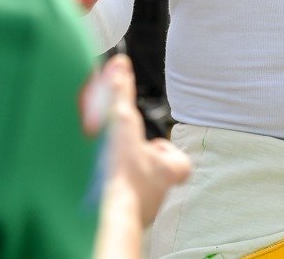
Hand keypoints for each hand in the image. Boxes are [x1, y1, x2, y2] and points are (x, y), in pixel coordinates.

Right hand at [95, 55, 190, 256]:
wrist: (113, 215)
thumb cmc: (124, 171)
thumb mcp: (123, 124)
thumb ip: (121, 93)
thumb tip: (121, 63)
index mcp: (170, 169)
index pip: (181, 161)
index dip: (165, 149)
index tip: (151, 142)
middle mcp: (162, 192)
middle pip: (158, 174)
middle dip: (143, 163)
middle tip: (125, 155)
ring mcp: (147, 209)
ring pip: (143, 190)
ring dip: (130, 179)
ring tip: (111, 170)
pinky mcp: (129, 219)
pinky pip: (127, 205)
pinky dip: (118, 195)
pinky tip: (103, 188)